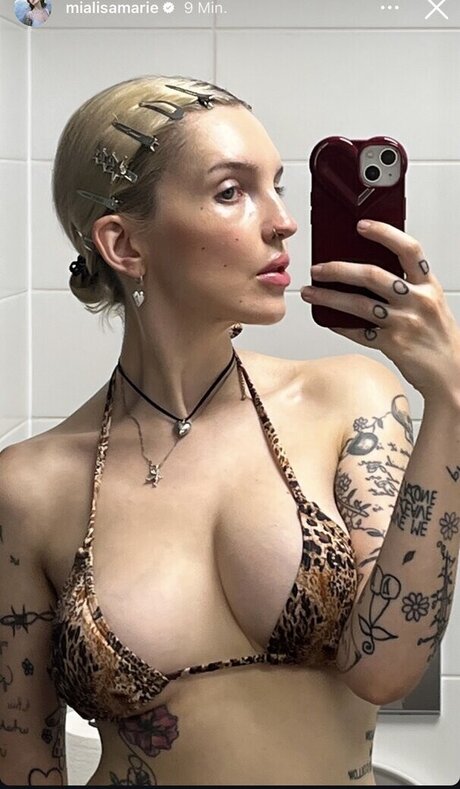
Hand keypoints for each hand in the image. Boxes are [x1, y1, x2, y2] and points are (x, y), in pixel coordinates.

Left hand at [300, 220, 459, 402]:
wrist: (451, 372)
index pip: (408, 249)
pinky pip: (359, 332)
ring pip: (359, 304)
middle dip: (339, 269)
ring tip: (309, 293)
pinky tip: (326, 320)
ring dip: (328, 297)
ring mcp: (405, 323)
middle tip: (318, 268)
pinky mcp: (394, 344)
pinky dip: (339, 325)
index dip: (384, 233)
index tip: (361, 226)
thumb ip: (407, 285)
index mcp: (428, 284)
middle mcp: (418, 300)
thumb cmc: (437, 335)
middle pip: (372, 275)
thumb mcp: (430, 301)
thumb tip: (367, 271)